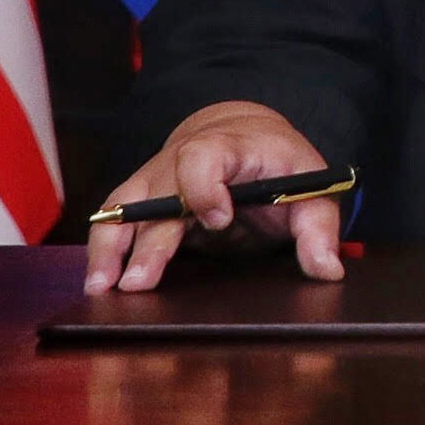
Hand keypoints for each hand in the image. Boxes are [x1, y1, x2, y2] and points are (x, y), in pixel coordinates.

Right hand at [83, 101, 343, 292]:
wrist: (245, 137)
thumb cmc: (279, 165)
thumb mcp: (312, 188)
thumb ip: (319, 227)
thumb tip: (328, 269)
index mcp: (228, 146)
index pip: (204, 157)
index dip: (205, 187)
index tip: (218, 219)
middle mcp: (181, 159)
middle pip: (158, 195)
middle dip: (149, 240)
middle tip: (140, 281)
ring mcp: (155, 179)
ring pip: (123, 207)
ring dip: (110, 247)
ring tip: (102, 287)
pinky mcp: (140, 200)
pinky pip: (113, 220)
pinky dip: (103, 249)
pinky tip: (96, 282)